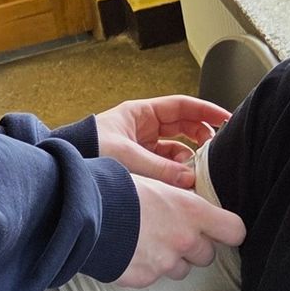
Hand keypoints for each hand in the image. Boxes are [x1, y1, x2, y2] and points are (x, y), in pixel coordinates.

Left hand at [95, 96, 230, 187]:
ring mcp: (142, 146)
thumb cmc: (86, 150)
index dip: (206, 111)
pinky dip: (175, 173)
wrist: (63, 167)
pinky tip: (182, 184)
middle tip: (216, 151)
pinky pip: (165, 166)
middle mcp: (143, 128)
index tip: (226, 119)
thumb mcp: (125, 156)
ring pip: (176, 150)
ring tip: (197, 174)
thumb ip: (159, 168)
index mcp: (141, 114)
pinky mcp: (139, 165)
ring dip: (188, 160)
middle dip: (201, 138)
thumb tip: (189, 178)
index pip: (182, 106)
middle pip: (184, 127)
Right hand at [114, 178, 244, 286]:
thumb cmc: (117, 188)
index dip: (229, 231)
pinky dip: (146, 268)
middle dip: (194, 246)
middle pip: (208, 255)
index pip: (235, 231)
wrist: (83, 212)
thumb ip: (179, 197)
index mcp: (192, 211)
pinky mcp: (144, 278)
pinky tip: (130, 251)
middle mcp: (184, 240)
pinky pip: (154, 277)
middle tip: (173, 233)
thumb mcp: (155, 182)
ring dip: (171, 259)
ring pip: (181, 269)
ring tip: (148, 241)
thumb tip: (189, 198)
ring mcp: (164, 263)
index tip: (222, 229)